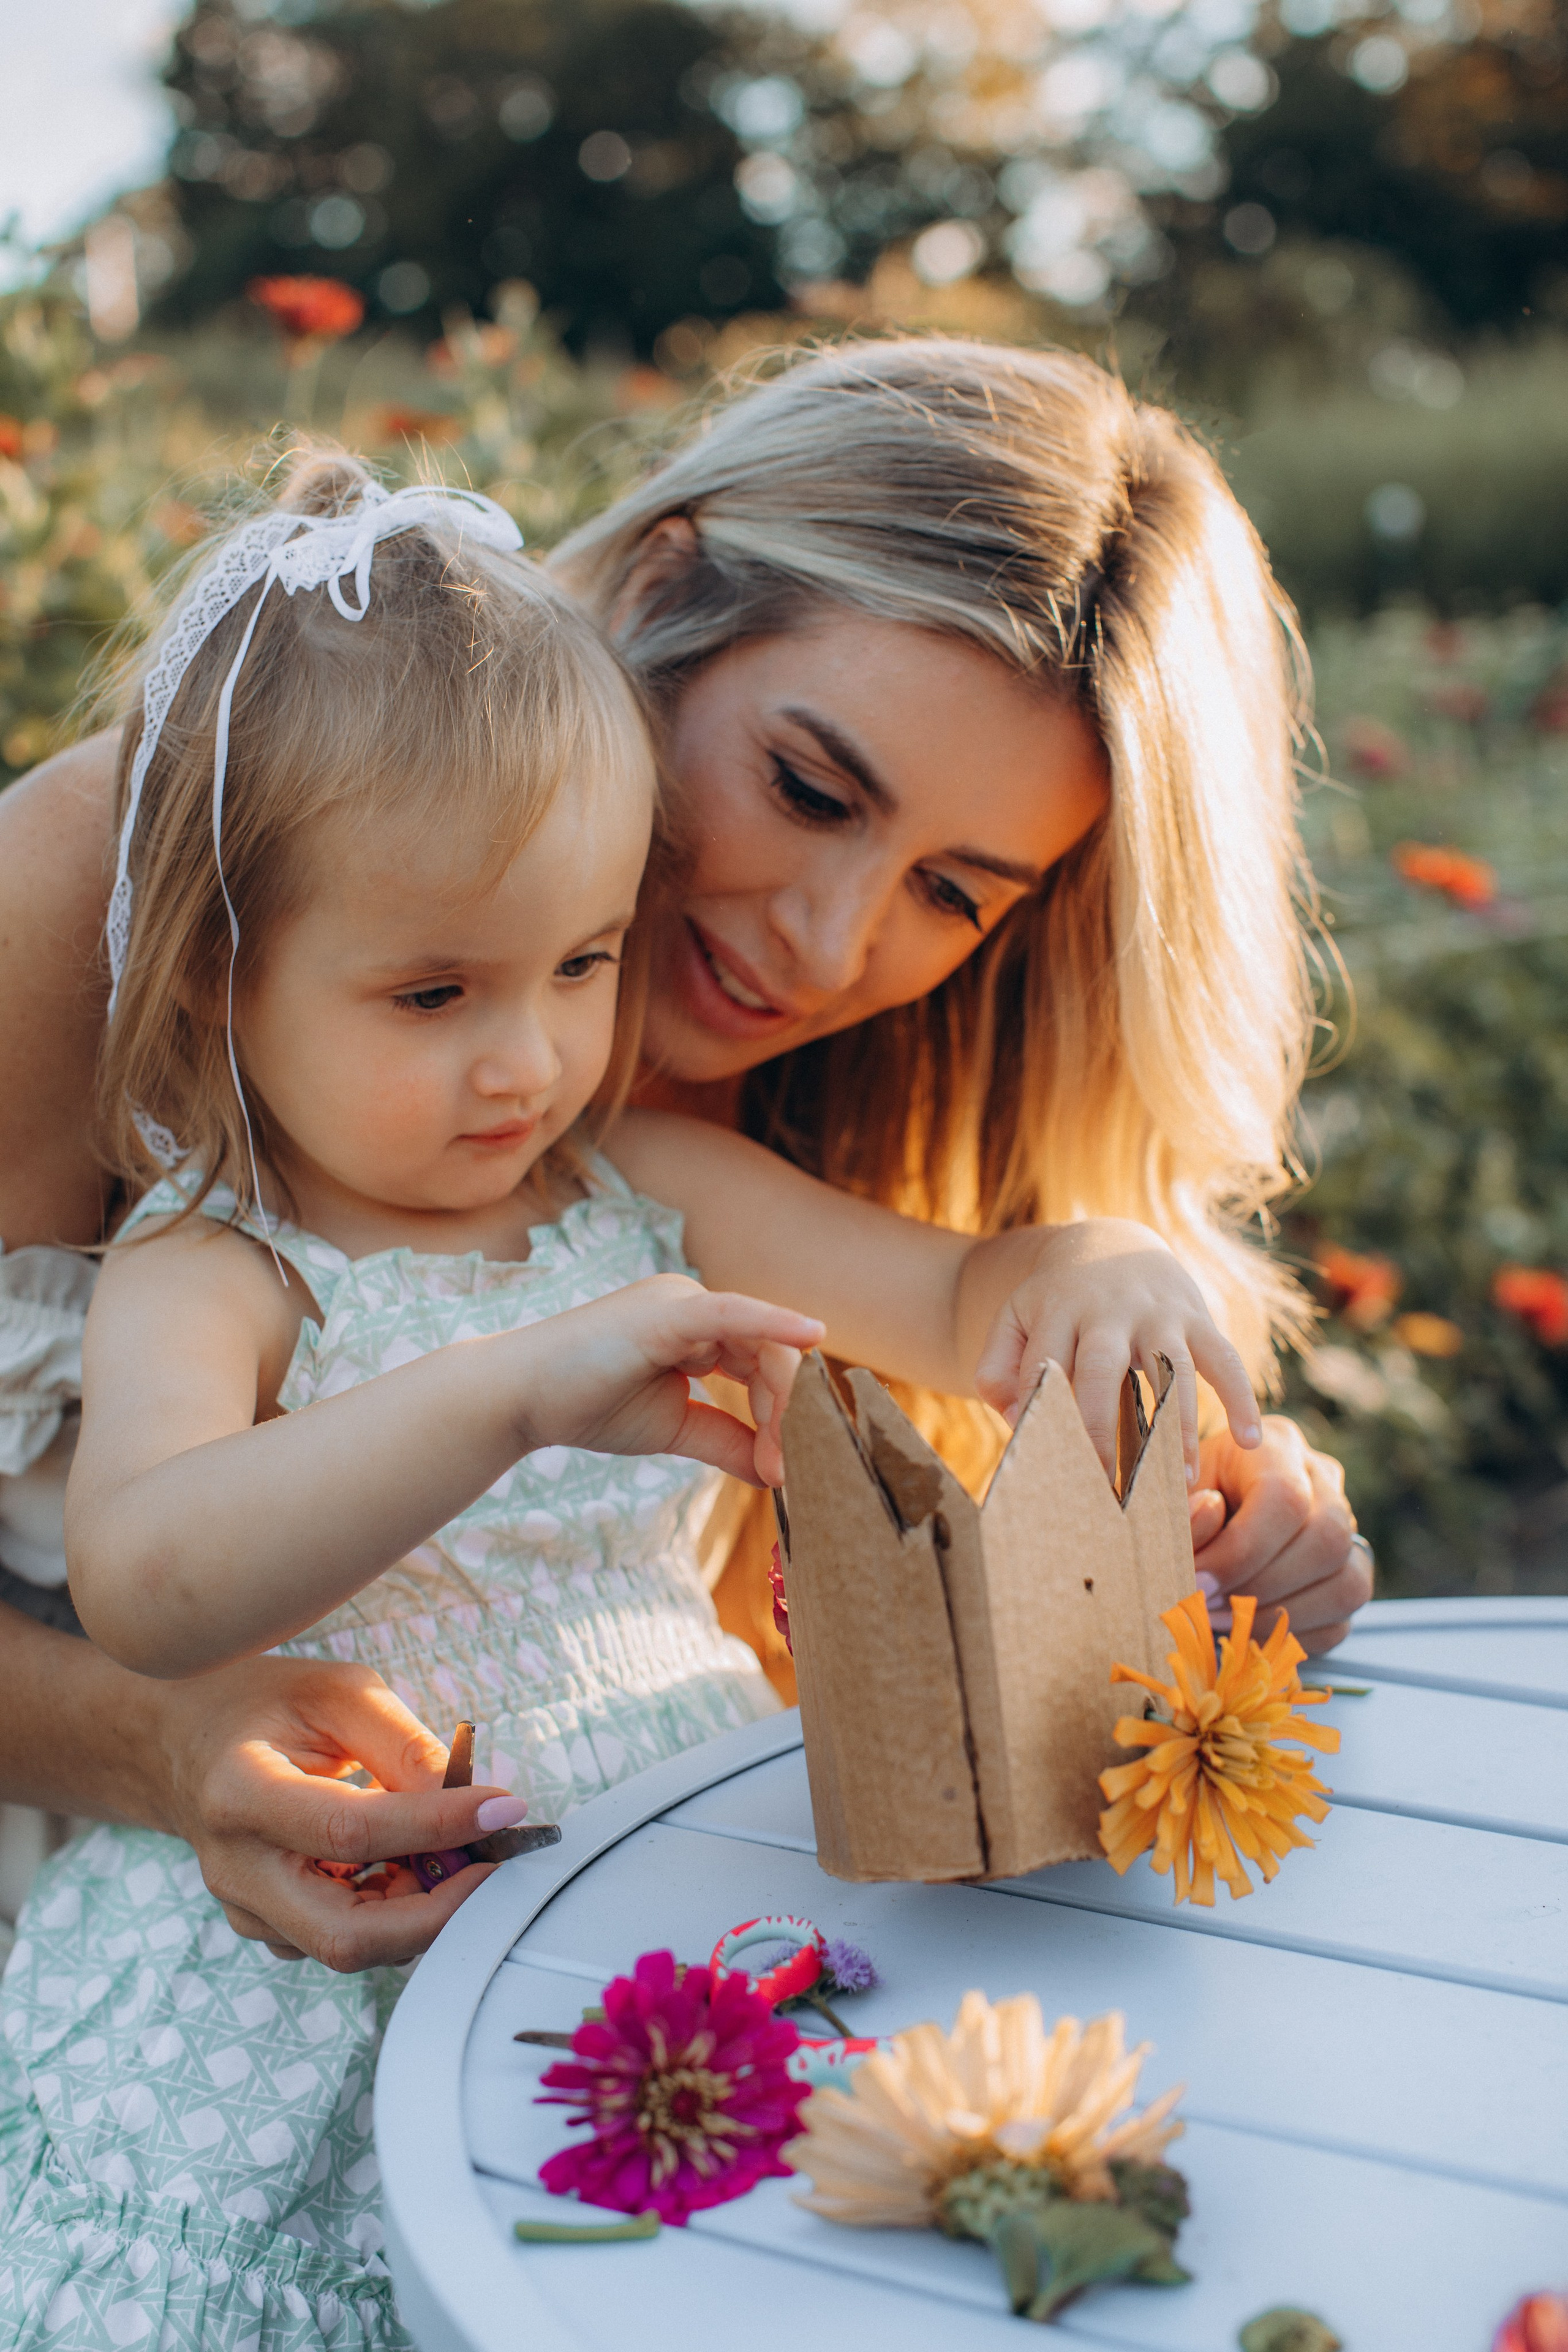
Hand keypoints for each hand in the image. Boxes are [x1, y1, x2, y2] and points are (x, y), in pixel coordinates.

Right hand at [150, 1654, 527, 1968]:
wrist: (182, 1743)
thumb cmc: (265, 1705)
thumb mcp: (338, 1693)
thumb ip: (405, 1745)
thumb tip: (475, 1804)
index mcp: (241, 1792)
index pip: (350, 1831)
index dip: (437, 1826)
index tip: (505, 1807)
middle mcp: (236, 1868)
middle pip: (345, 1935)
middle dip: (436, 1913)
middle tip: (494, 1865)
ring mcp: (245, 1909)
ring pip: (351, 1946)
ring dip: (420, 1910)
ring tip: (455, 1849)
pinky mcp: (266, 1928)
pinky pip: (343, 1939)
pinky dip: (394, 1912)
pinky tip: (413, 1863)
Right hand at [518, 1274, 824, 1486]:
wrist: (520, 1399)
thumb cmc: (588, 1405)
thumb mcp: (676, 1426)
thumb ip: (728, 1441)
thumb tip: (779, 1473)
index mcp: (698, 1328)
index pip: (762, 1364)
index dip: (780, 1415)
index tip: (784, 1469)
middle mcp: (695, 1305)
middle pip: (770, 1353)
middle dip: (787, 1412)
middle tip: (789, 1466)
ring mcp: (681, 1302)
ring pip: (760, 1342)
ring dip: (780, 1400)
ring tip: (778, 1454)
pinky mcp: (668, 1312)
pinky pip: (733, 1314)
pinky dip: (775, 1322)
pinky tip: (812, 1336)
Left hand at [973, 1220, 1261, 1481]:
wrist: (1112, 1242)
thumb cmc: (1058, 1303)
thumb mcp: (1016, 1320)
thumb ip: (998, 1369)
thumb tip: (1018, 1421)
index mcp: (1057, 1311)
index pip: (1043, 1370)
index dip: (1041, 1419)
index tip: (1046, 1471)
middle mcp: (1108, 1310)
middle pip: (1101, 1369)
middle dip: (1099, 1428)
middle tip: (1103, 1488)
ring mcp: (1158, 1313)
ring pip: (1170, 1370)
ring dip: (1176, 1428)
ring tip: (1178, 1484)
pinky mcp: (1198, 1318)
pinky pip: (1226, 1359)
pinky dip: (1242, 1397)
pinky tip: (1249, 1440)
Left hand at [1187, 1416, 1372, 1654]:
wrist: (1202, 1511)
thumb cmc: (1182, 1501)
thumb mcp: (1171, 1495)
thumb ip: (1183, 1509)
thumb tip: (1209, 1512)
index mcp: (1276, 1446)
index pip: (1284, 1497)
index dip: (1241, 1550)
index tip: (1198, 1582)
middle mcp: (1323, 1480)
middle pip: (1327, 1538)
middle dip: (1261, 1585)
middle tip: (1209, 1605)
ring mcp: (1348, 1529)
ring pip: (1347, 1584)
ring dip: (1280, 1615)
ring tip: (1225, 1621)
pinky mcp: (1349, 1576)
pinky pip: (1342, 1620)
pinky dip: (1293, 1636)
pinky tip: (1248, 1630)